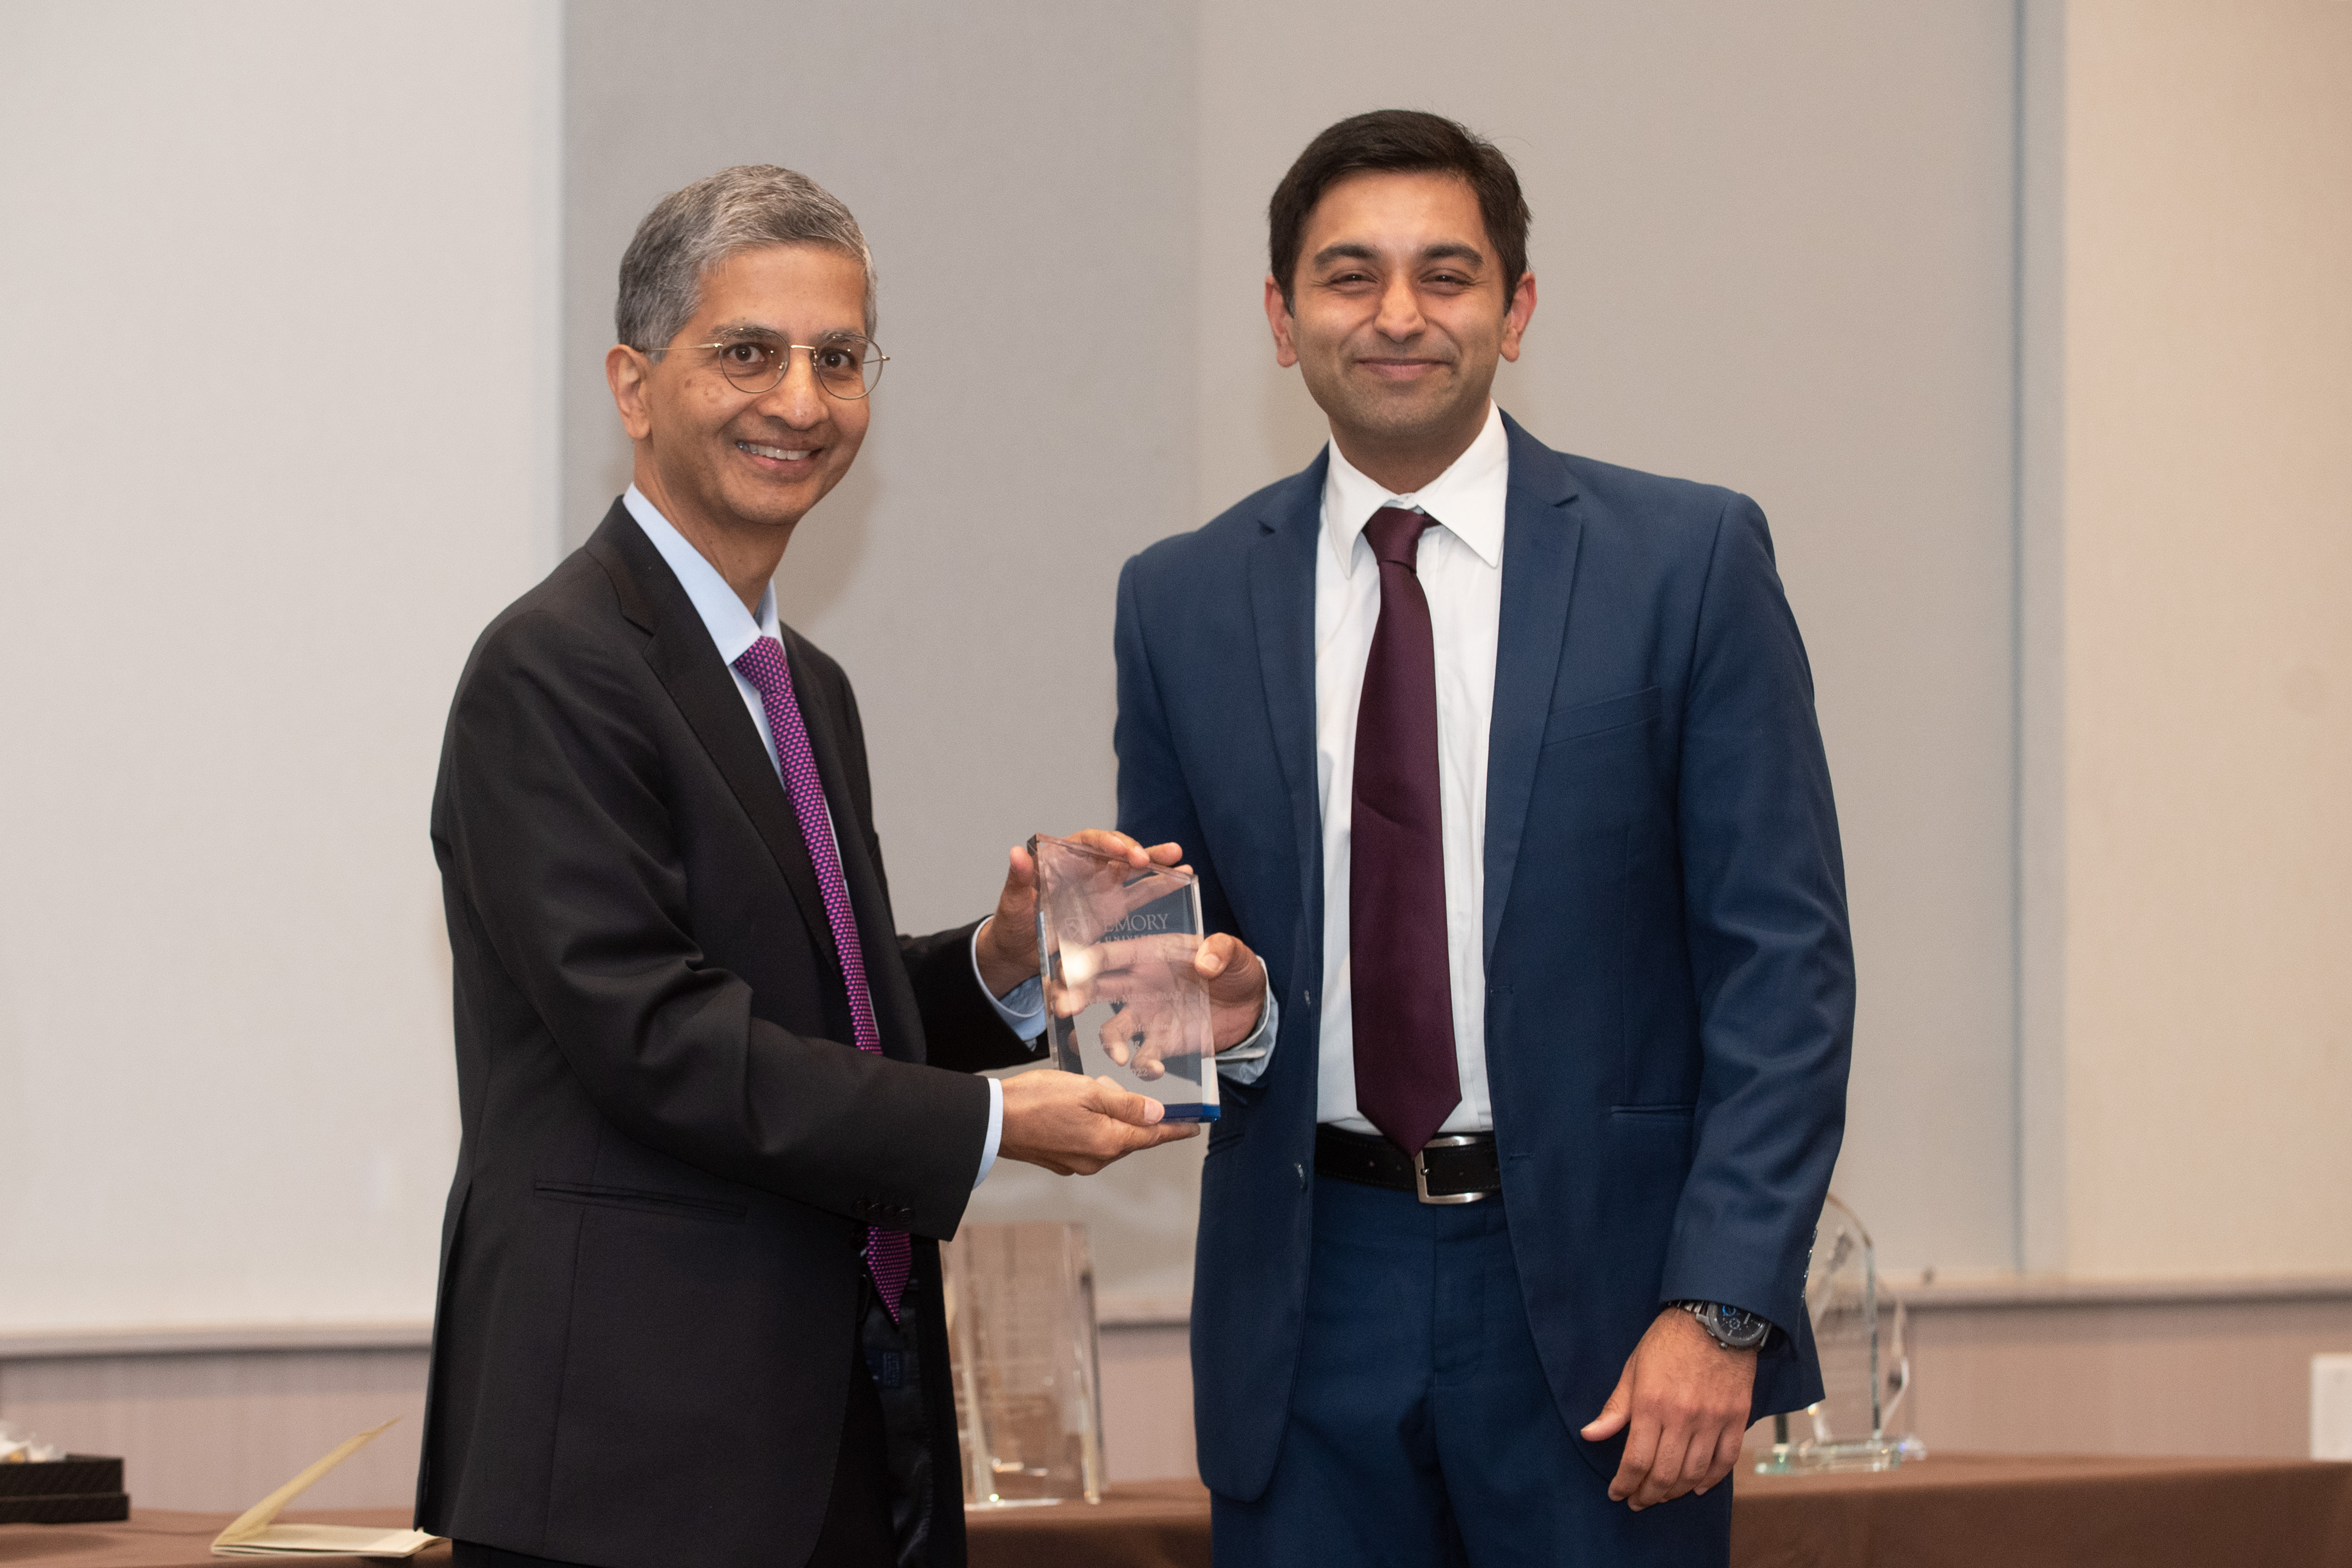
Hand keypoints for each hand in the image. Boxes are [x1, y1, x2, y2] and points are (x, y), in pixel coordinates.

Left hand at [974, 830, 1182, 996]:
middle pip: (1116, 850)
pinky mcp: (1113, 907)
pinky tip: (1181, 877)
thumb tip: (1016, 852)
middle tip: (1146, 859)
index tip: (1120, 850)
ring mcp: (1102, 887)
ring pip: (1132, 868)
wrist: (1020, 953)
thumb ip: (1019, 879)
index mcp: (1063, 860)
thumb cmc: (1012, 923)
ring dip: (1154, 860)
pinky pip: (1138, 893)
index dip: (1105, 842)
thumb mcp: (1012, 902)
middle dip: (1134, 851)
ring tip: (1179, 857)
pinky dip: (1158, 885)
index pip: (1087, 842)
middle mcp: (1086, 868)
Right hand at [996, 1068, 1199, 1174]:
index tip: (1195, 1126)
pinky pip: (1090, 1144)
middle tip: (1148, 1096)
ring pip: (1110, 1140)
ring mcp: (1078, 1163)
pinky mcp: (1061, 1161)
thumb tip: (1156, 1115)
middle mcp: (1096, 1159)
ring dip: (1115, 1121)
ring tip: (1105, 1094)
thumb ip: (1124, 1104)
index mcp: (1108, 1141)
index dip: (1176, 1129)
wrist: (991, 1121)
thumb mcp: (1086, 1091)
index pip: (1152, 1135)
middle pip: (1132, 1138)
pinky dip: (1096, 1127)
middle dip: (1141, 1119)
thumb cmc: (1035, 1100)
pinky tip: (1084, 1109)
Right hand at [1052, 929, 1265, 1078]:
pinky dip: (1143, 1067)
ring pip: (1111, 1031)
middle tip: (1063, 1008)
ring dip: (1108, 1043)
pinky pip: (1142, 1058)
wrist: (1251, 1008)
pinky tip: (1155, 1070)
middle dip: (1073, 998)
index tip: (1069, 973)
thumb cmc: (1236, 971)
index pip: (1108, 956)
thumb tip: (1205, 962)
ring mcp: (1145, 1017)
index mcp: (1148, 957)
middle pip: (1094, 991)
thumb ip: (1221, 951)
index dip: (1085, 962)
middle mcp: (1137, 986)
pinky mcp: (1160, 1044)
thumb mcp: (1235, 954)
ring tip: (1118, 1056)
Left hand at [1580, 1308, 1757, 1509]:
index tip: (1617, 1494)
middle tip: (1639, 1501)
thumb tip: (1589, 1434)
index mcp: (1651, 1405)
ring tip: (1663, 1495)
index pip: (1635, 1460)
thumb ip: (1615, 1407)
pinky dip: (1712, 1479)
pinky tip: (1699, 1486)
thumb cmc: (1668, 1341)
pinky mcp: (1736, 1418)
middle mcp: (1682, 1418)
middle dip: (1648, 1495)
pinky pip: (1726, 1460)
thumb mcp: (1633, 1368)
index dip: (1624, 1484)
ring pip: (1694, 1473)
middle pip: (1665, 1474)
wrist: (1715, 1317)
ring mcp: (1712, 1420)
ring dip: (1677, 1492)